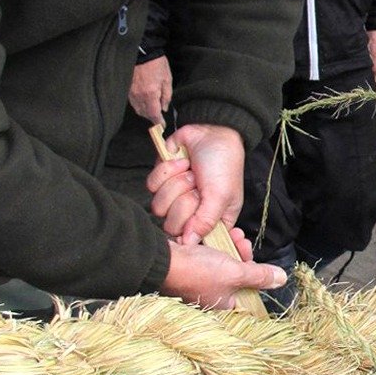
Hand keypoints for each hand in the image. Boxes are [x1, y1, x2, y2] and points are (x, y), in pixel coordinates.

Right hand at [129, 55, 172, 121]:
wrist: (142, 52)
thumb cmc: (157, 64)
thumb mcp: (167, 79)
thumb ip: (166, 96)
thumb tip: (164, 108)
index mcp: (150, 95)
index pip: (153, 114)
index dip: (158, 122)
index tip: (162, 126)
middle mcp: (139, 96)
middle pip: (144, 113)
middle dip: (152, 117)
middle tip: (158, 118)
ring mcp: (131, 93)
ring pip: (137, 109)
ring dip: (145, 112)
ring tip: (152, 110)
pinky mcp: (127, 89)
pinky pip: (133, 102)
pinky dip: (139, 105)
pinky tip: (144, 102)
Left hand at [146, 123, 245, 245]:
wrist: (212, 131)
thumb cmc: (224, 164)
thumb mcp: (221, 196)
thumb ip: (206, 222)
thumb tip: (189, 243)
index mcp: (210, 222)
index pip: (190, 240)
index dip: (188, 230)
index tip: (196, 214)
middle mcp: (191, 214)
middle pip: (171, 224)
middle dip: (184, 200)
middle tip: (198, 186)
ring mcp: (174, 197)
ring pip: (159, 205)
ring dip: (177, 182)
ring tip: (192, 172)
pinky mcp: (162, 180)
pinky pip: (152, 185)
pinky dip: (167, 170)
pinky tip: (181, 163)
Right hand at [161, 235, 288, 309]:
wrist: (162, 261)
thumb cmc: (198, 271)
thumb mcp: (235, 272)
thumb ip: (259, 276)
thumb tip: (281, 279)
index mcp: (223, 304)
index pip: (247, 292)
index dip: (253, 274)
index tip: (252, 260)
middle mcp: (210, 297)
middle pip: (235, 276)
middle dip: (241, 255)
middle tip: (241, 240)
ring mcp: (198, 284)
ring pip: (222, 264)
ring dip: (230, 247)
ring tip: (232, 234)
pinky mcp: (189, 270)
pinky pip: (208, 259)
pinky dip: (214, 247)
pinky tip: (215, 236)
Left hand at [367, 29, 375, 88]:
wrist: (371, 26)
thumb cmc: (375, 38)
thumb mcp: (375, 54)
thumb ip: (375, 67)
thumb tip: (374, 80)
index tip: (375, 91)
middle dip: (375, 81)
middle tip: (368, 87)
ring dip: (371, 76)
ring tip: (364, 80)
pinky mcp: (374, 57)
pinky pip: (372, 67)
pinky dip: (368, 71)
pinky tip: (362, 73)